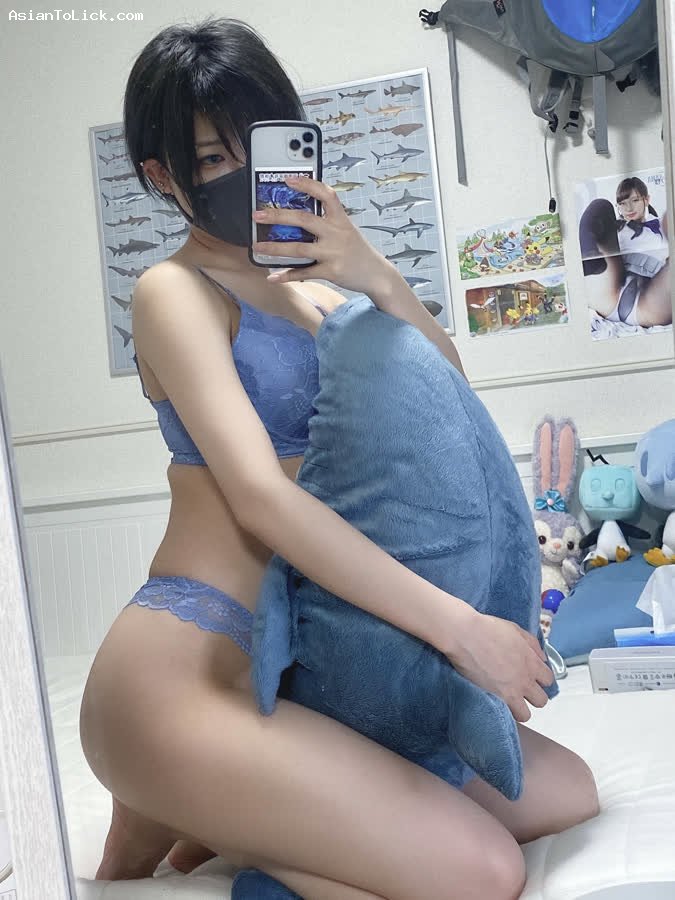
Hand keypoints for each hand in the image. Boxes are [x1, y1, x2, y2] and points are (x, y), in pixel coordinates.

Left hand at [252, 176, 394, 293]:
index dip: (307, 185)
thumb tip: (298, 216)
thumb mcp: (347, 230)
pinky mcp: (330, 272)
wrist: (376, 274)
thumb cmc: (358, 250)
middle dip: (278, 216)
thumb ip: (327, 222)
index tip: (287, 179)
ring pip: (298, 248)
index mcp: (340, 219)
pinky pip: (304, 273)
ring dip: (275, 248)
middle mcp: (336, 233)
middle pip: (303, 220)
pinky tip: (273, 276)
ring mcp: (333, 253)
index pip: (325, 195)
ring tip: (258, 246)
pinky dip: (287, 275)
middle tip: (258, 215)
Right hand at [449, 612, 553, 721]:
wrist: (466, 635)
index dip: (539, 679)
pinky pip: (509, 715)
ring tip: (507, 700)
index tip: (529, 677)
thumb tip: (541, 657)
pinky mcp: (497, 698)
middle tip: (519, 689)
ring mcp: (512, 691)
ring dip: (519, 708)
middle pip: (541, 700)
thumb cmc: (488, 629)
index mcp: (532, 661)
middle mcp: (526, 679)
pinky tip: (495, 702)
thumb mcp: (515, 629)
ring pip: (526, 714)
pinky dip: (504, 712)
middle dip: (532, 696)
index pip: (548, 680)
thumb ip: (532, 644)